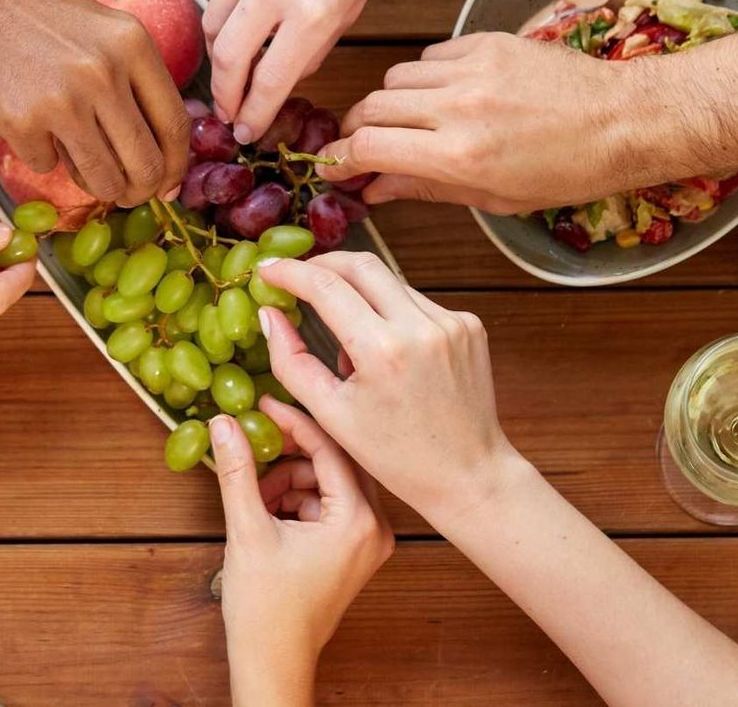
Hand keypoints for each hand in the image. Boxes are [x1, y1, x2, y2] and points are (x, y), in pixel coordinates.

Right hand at [0, 0, 188, 205]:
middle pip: (146, 163)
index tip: (166, 186)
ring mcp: (63, 99)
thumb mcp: (99, 29)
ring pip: (102, 177)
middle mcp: (105, 73)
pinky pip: (45, 165)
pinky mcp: (20, 120)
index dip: (175, 167)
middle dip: (137, 190)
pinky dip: (38, 155)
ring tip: (75, 163)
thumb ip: (130, 77)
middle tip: (123, 193)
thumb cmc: (27, 9)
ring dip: (93, 183)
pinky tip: (24, 123)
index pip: (175, 126)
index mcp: (132, 45)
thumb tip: (156, 144)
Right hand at [204, 0, 408, 143]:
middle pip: (226, 61)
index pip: (269, 82)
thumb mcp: (356, 0)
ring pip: (212, 26)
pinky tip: (245, 16)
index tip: (248, 131)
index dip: (254, 114)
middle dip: (224, 95)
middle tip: (229, 112)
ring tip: (230, 71)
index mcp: (313, 13)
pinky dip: (227, 13)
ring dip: (218, 57)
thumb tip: (286, 72)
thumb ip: (317, 42)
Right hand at [214, 398, 391, 705]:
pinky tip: (269, 513)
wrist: (273, 661)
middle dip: (292, 455)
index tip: (265, 405)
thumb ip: (238, 471)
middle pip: (335, 463)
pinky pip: (329, 506)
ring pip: (329, 483)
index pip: (331, 449)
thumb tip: (225, 424)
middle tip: (256, 443)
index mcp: (358, 521)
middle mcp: (375, 529)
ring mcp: (368, 542)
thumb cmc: (266, 609)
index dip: (294, 423)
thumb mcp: (247, 530)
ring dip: (291, 480)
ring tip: (256, 497)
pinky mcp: (355, 551)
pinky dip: (298, 501)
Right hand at [255, 253, 521, 522]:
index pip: (327, 286)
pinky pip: (417, 302)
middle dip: (324, 264)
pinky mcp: (469, 325)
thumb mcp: (332, 416)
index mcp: (383, 350)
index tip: (268, 270)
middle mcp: (422, 326)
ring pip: (391, 282)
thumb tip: (270, 315)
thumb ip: (292, 362)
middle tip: (299, 278)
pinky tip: (389, 352)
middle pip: (362, 264)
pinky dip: (392, 314)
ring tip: (349, 339)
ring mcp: (452, 321)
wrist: (468, 474)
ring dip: (360, 294)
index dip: (291, 272)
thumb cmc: (397, 456)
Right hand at [314, 32, 697, 213]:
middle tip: (363, 145)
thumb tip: (373, 190)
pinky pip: (431, 55)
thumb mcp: (495, 197)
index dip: (341, 158)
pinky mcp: (488, 42)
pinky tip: (445, 93)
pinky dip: (426, 76)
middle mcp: (459, 107)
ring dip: (392, 101)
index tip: (333, 166)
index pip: (370, 147)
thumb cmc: (569, 171)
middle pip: (372, 107)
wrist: (624, 120)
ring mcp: (473, 69)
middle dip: (358, 129)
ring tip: (411, 120)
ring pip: (396, 77)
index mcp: (459, 155)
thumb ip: (425, 188)